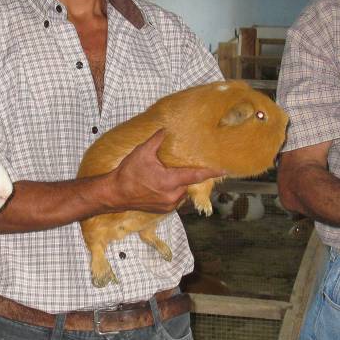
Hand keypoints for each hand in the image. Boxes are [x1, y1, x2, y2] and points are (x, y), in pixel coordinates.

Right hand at [106, 130, 221, 213]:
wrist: (115, 193)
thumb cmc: (128, 173)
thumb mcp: (142, 152)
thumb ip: (156, 140)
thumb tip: (165, 129)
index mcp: (169, 181)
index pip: (196, 175)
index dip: (211, 172)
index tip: (224, 169)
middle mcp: (172, 195)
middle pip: (189, 183)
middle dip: (188, 175)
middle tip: (184, 167)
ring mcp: (168, 205)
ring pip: (183, 192)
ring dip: (180, 184)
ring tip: (168, 176)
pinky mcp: (163, 210)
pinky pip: (176, 199)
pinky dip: (174, 192)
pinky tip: (163, 185)